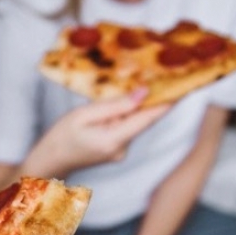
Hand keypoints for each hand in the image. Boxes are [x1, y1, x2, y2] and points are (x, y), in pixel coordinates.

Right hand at [24, 89, 170, 178]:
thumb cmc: (61, 137)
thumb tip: (142, 94)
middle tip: (161, 72)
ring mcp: (121, 151)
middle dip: (149, 97)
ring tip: (136, 82)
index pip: (148, 118)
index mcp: (114, 140)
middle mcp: (123, 149)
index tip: (184, 85)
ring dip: (133, 105)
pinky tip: (116, 104)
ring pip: (133, 122)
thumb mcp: (83, 115)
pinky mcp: (117, 149)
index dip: (168, 100)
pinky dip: (123, 114)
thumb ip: (114, 105)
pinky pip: (125, 127)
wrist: (50, 162)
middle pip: (143, 118)